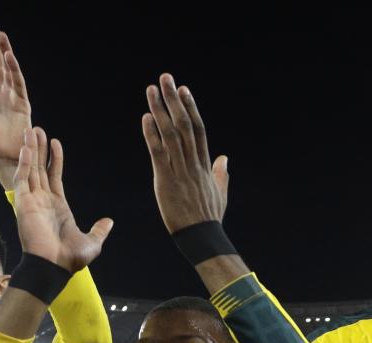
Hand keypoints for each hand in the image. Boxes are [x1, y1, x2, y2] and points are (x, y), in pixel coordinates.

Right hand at [12, 128, 112, 271]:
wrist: (54, 266)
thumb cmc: (70, 258)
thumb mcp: (92, 242)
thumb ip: (99, 230)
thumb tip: (109, 221)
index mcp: (58, 207)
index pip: (54, 176)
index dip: (54, 160)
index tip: (55, 143)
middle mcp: (43, 201)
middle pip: (40, 168)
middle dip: (39, 149)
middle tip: (37, 129)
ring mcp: (32, 200)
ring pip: (30, 169)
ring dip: (30, 150)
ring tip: (31, 130)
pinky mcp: (23, 203)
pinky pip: (22, 178)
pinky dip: (24, 163)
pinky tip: (26, 148)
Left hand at [142, 73, 228, 233]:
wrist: (201, 236)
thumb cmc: (210, 217)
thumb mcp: (220, 192)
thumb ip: (221, 173)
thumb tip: (224, 158)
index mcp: (204, 164)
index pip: (198, 129)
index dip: (190, 107)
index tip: (184, 90)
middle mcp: (192, 162)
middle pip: (184, 124)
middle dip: (174, 99)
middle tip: (166, 78)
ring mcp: (179, 170)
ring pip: (170, 133)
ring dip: (160, 109)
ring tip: (152, 90)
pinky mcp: (165, 180)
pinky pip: (158, 152)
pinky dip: (152, 134)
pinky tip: (146, 117)